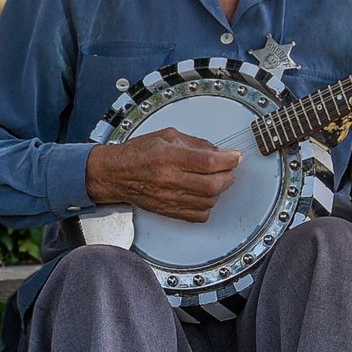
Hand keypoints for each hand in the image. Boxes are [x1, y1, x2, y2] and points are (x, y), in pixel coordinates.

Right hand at [85, 127, 241, 222]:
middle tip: (230, 168)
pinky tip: (205, 194)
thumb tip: (221, 151)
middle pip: (213, 184)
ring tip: (217, 179)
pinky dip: (208, 206)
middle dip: (229, 175)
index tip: (236, 156)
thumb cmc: (139, 152)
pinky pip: (198, 215)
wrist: (115, 174)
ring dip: (220, 190)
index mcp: (169, 156)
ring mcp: (169, 198)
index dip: (229, 159)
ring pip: (208, 201)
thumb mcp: (168, 136)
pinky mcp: (168, 211)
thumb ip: (196, 143)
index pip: (208, 161)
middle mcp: (169, 179)